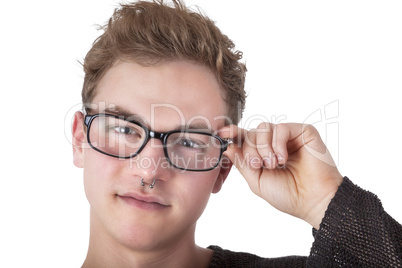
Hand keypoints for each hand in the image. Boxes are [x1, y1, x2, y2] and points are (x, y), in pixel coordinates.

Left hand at [218, 123, 343, 228]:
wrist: (313, 200)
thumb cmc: (288, 194)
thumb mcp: (257, 181)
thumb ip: (242, 163)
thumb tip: (227, 147)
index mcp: (263, 154)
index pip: (245, 138)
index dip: (233, 134)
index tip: (222, 132)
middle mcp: (274, 143)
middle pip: (251, 133)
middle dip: (250, 149)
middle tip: (258, 165)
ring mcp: (289, 137)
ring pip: (264, 128)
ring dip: (263, 147)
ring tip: (273, 164)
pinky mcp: (303, 131)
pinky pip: (281, 128)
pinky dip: (277, 143)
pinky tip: (283, 158)